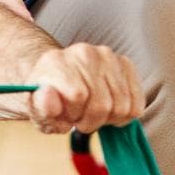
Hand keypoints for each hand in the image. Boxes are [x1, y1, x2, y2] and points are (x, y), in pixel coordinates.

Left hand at [23, 44, 143, 134]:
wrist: (60, 79)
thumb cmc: (50, 99)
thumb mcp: (37, 110)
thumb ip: (42, 106)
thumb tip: (49, 97)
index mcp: (57, 62)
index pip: (78, 96)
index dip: (75, 115)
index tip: (68, 115)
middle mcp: (84, 53)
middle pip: (103, 105)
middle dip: (91, 121)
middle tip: (81, 117)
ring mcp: (108, 56)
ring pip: (122, 106)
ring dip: (109, 118)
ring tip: (93, 111)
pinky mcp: (125, 64)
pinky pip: (137, 103)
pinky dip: (125, 114)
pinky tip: (109, 108)